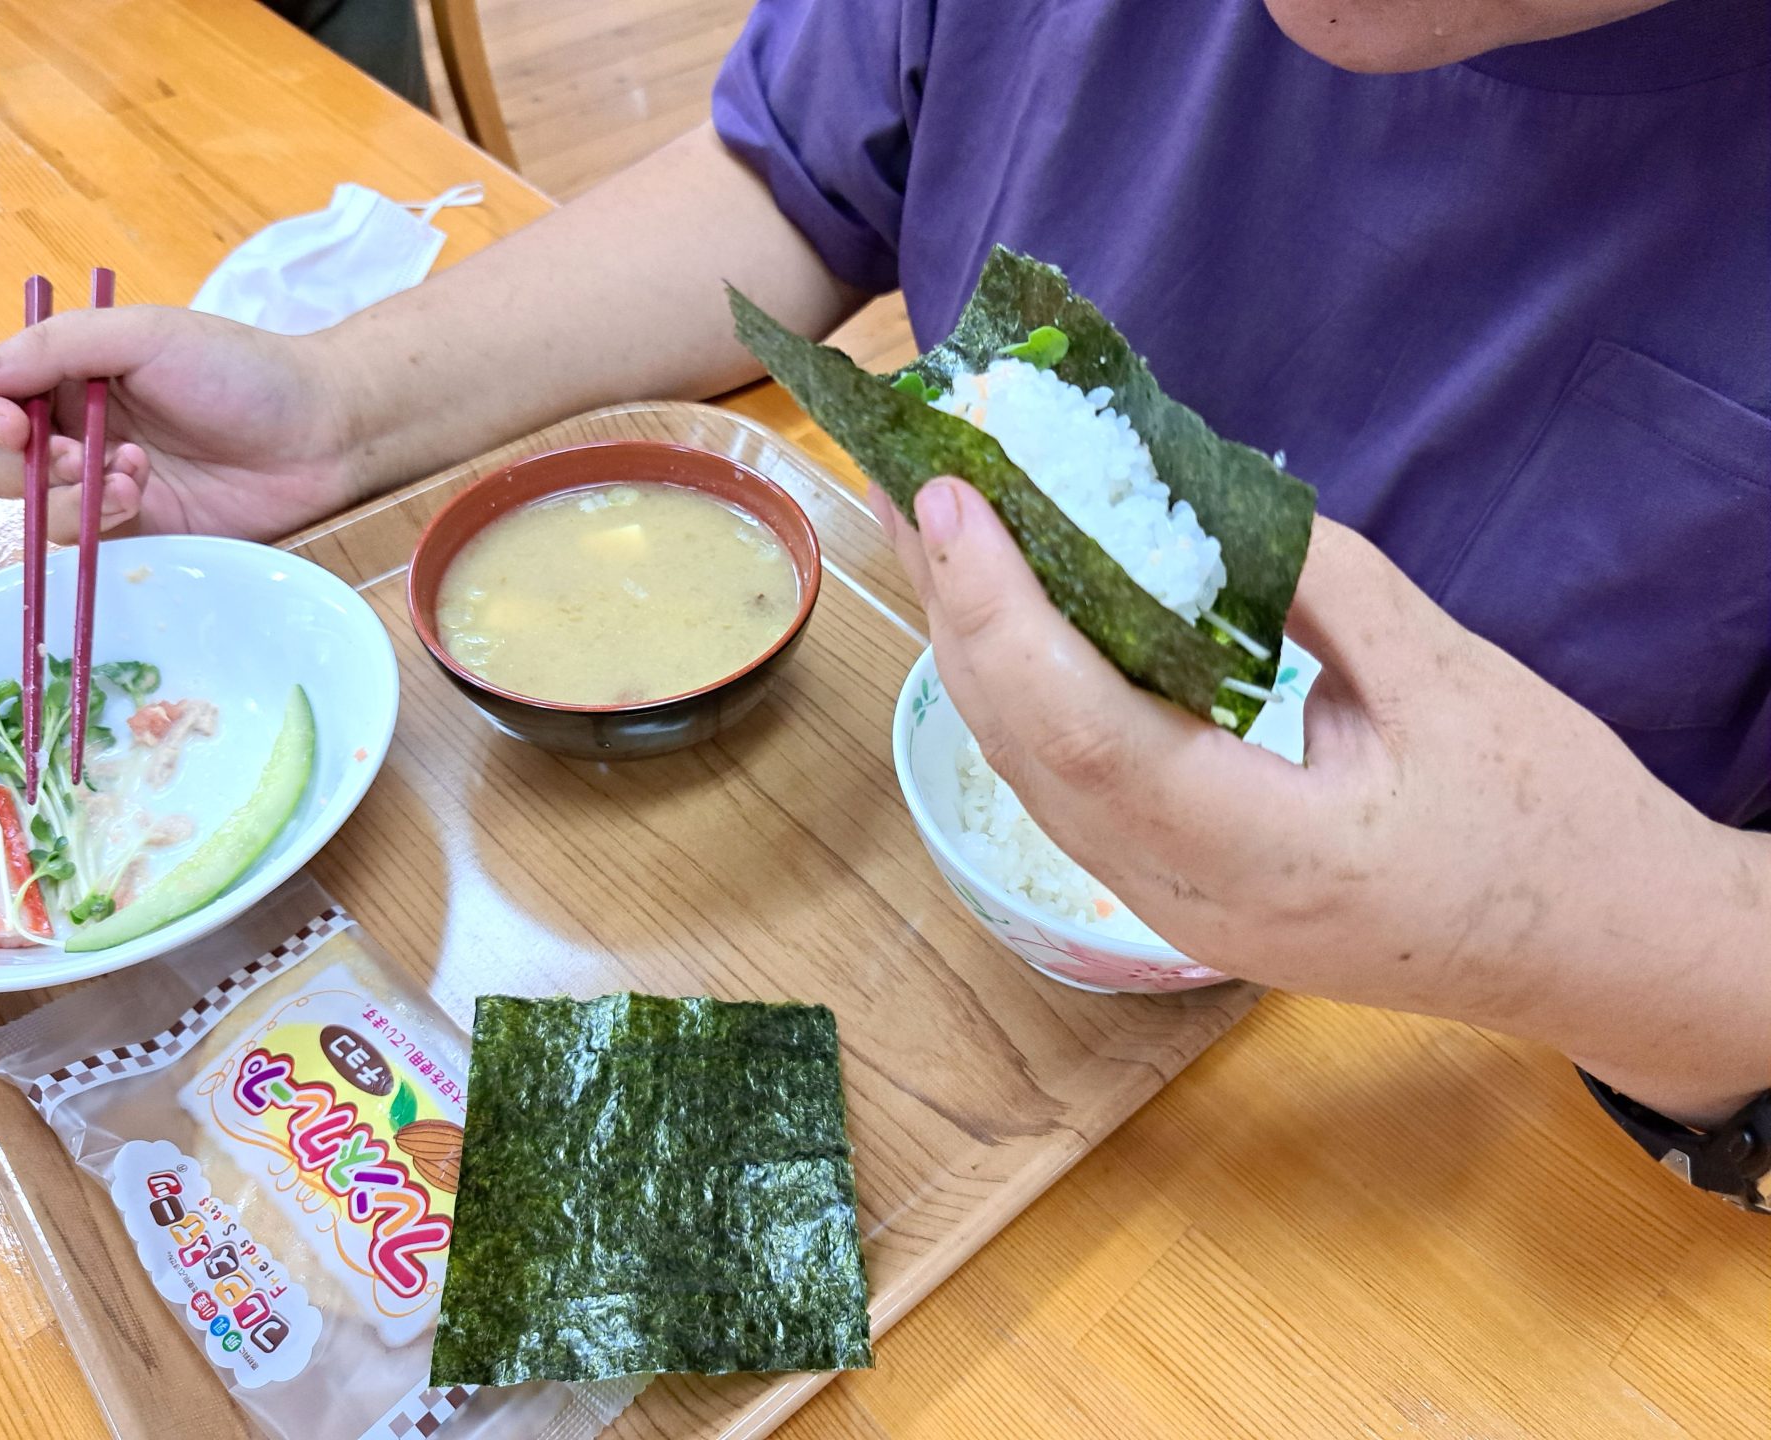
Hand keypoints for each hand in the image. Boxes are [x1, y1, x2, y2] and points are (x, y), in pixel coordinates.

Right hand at [0, 306, 358, 541]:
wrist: (320, 432)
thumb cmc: (241, 370)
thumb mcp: (144, 336)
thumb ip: (54, 347)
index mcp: (72, 376)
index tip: (12, 422)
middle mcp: (79, 431)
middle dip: (24, 464)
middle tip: (79, 454)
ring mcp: (106, 486)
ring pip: (35, 509)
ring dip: (67, 494)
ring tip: (129, 471)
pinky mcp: (138, 531)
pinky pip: (82, 540)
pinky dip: (97, 519)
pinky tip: (140, 494)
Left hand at [873, 478, 1765, 1122]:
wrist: (1609, 959)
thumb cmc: (1558, 824)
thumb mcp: (1449, 676)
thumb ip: (1310, 581)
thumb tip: (1189, 497)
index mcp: (1263, 854)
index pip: (1081, 727)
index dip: (1001, 607)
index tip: (952, 493)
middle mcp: (1184, 899)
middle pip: (1026, 747)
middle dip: (956, 606)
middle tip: (906, 474)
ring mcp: (1171, 911)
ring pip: (1031, 773)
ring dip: (977, 647)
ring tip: (938, 529)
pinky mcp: (1177, 896)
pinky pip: (1069, 789)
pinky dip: (1028, 693)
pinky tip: (1012, 616)